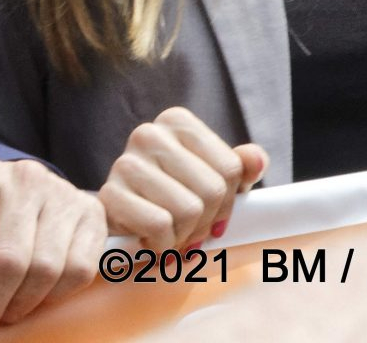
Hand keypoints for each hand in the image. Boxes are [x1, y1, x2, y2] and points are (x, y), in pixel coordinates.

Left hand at [0, 157, 103, 336]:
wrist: (26, 189)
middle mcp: (21, 178)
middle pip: (6, 262)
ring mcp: (60, 193)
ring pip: (44, 269)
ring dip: (22, 305)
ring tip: (7, 312)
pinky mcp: (91, 212)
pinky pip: (78, 270)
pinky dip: (56, 295)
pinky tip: (38, 295)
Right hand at [98, 108, 267, 249]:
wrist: (122, 216)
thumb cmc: (172, 195)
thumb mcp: (210, 177)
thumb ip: (239, 167)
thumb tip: (257, 159)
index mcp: (176, 121)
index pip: (230, 168)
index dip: (229, 201)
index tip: (213, 211)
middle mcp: (149, 133)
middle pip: (212, 190)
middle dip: (207, 222)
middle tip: (190, 228)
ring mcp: (125, 162)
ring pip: (188, 211)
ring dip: (184, 236)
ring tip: (170, 233)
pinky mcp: (109, 195)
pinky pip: (159, 226)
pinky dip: (163, 245)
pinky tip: (152, 240)